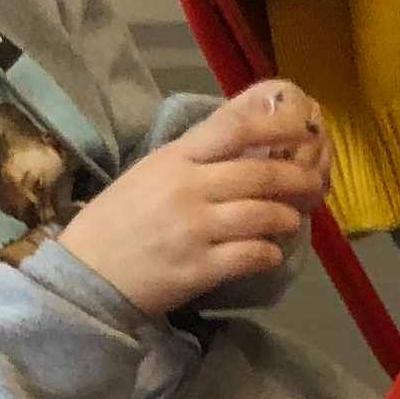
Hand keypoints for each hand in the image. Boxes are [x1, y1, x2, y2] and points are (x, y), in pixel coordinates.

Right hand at [54, 85, 329, 317]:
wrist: (87, 273)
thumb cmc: (120, 220)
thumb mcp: (151, 173)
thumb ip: (194, 157)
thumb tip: (247, 140)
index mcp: (175, 158)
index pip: (235, 127)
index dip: (278, 125)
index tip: (304, 128)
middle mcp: (187, 187)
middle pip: (261, 173)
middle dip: (297, 178)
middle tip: (313, 184)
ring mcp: (194, 229)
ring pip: (264, 214)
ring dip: (287, 217)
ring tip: (290, 220)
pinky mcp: (199, 268)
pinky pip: (252, 254)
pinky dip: (269, 252)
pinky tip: (268, 252)